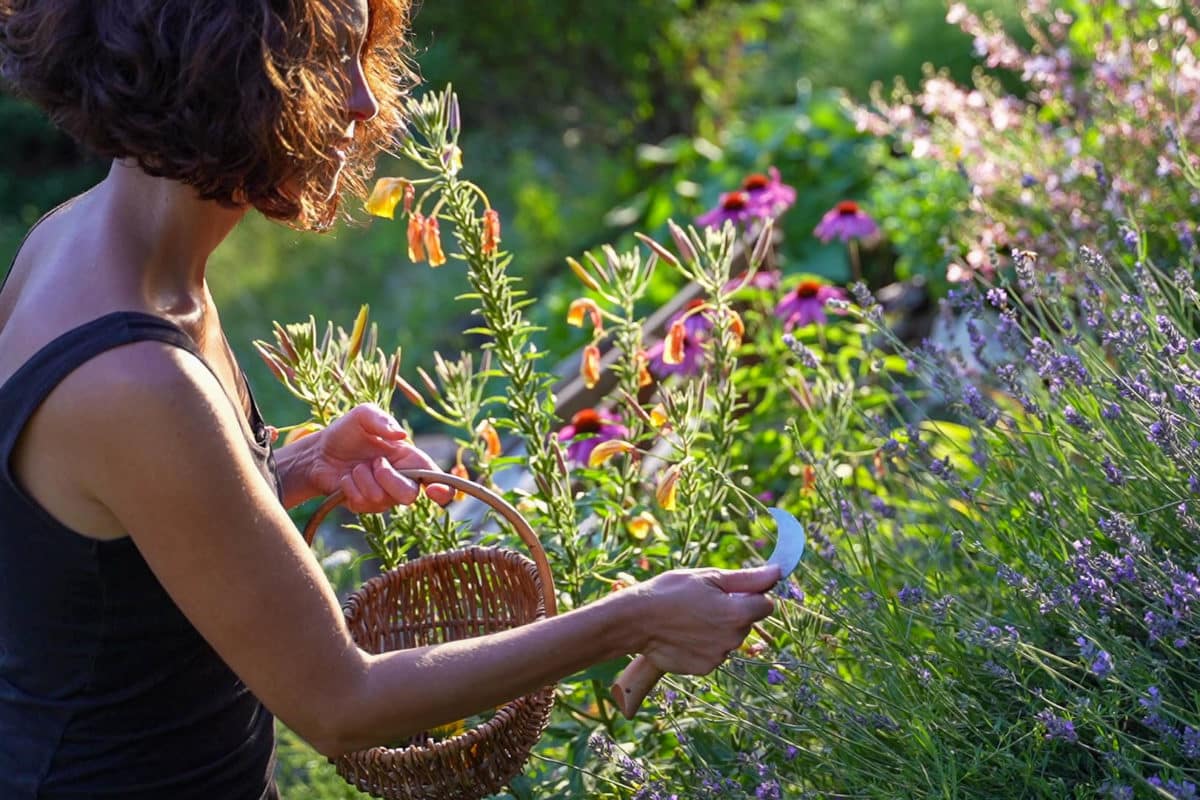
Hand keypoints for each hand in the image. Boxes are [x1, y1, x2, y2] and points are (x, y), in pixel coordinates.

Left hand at [304, 404, 453, 511]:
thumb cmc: (346, 432)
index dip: (443, 490)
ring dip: (363, 479)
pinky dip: (350, 488)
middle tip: (374, 463)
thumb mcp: (362, 415)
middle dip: (390, 479)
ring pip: (383, 500)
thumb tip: (401, 435)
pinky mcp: (364, 506)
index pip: (436, 478)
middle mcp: (400, 479)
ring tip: (356, 467)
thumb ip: (381, 420)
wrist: (318, 452)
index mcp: (409, 458)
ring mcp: (383, 495)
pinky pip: (362, 504)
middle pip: (409, 495)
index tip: (433, 490)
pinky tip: (346, 479)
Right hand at [632, 565, 778, 675]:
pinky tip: (685, 634)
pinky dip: (705, 644)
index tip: (729, 591)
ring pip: (730, 638)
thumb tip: (777, 572)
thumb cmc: (670, 592)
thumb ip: (747, 579)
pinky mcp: (705, 668)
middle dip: (733, 611)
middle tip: (704, 602)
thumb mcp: (707, 577)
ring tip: (690, 618)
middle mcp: (734, 638)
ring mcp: (719, 656)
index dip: (750, 595)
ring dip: (718, 629)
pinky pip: (715, 652)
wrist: (636, 622)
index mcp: (738, 613)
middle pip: (747, 622)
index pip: (766, 604)